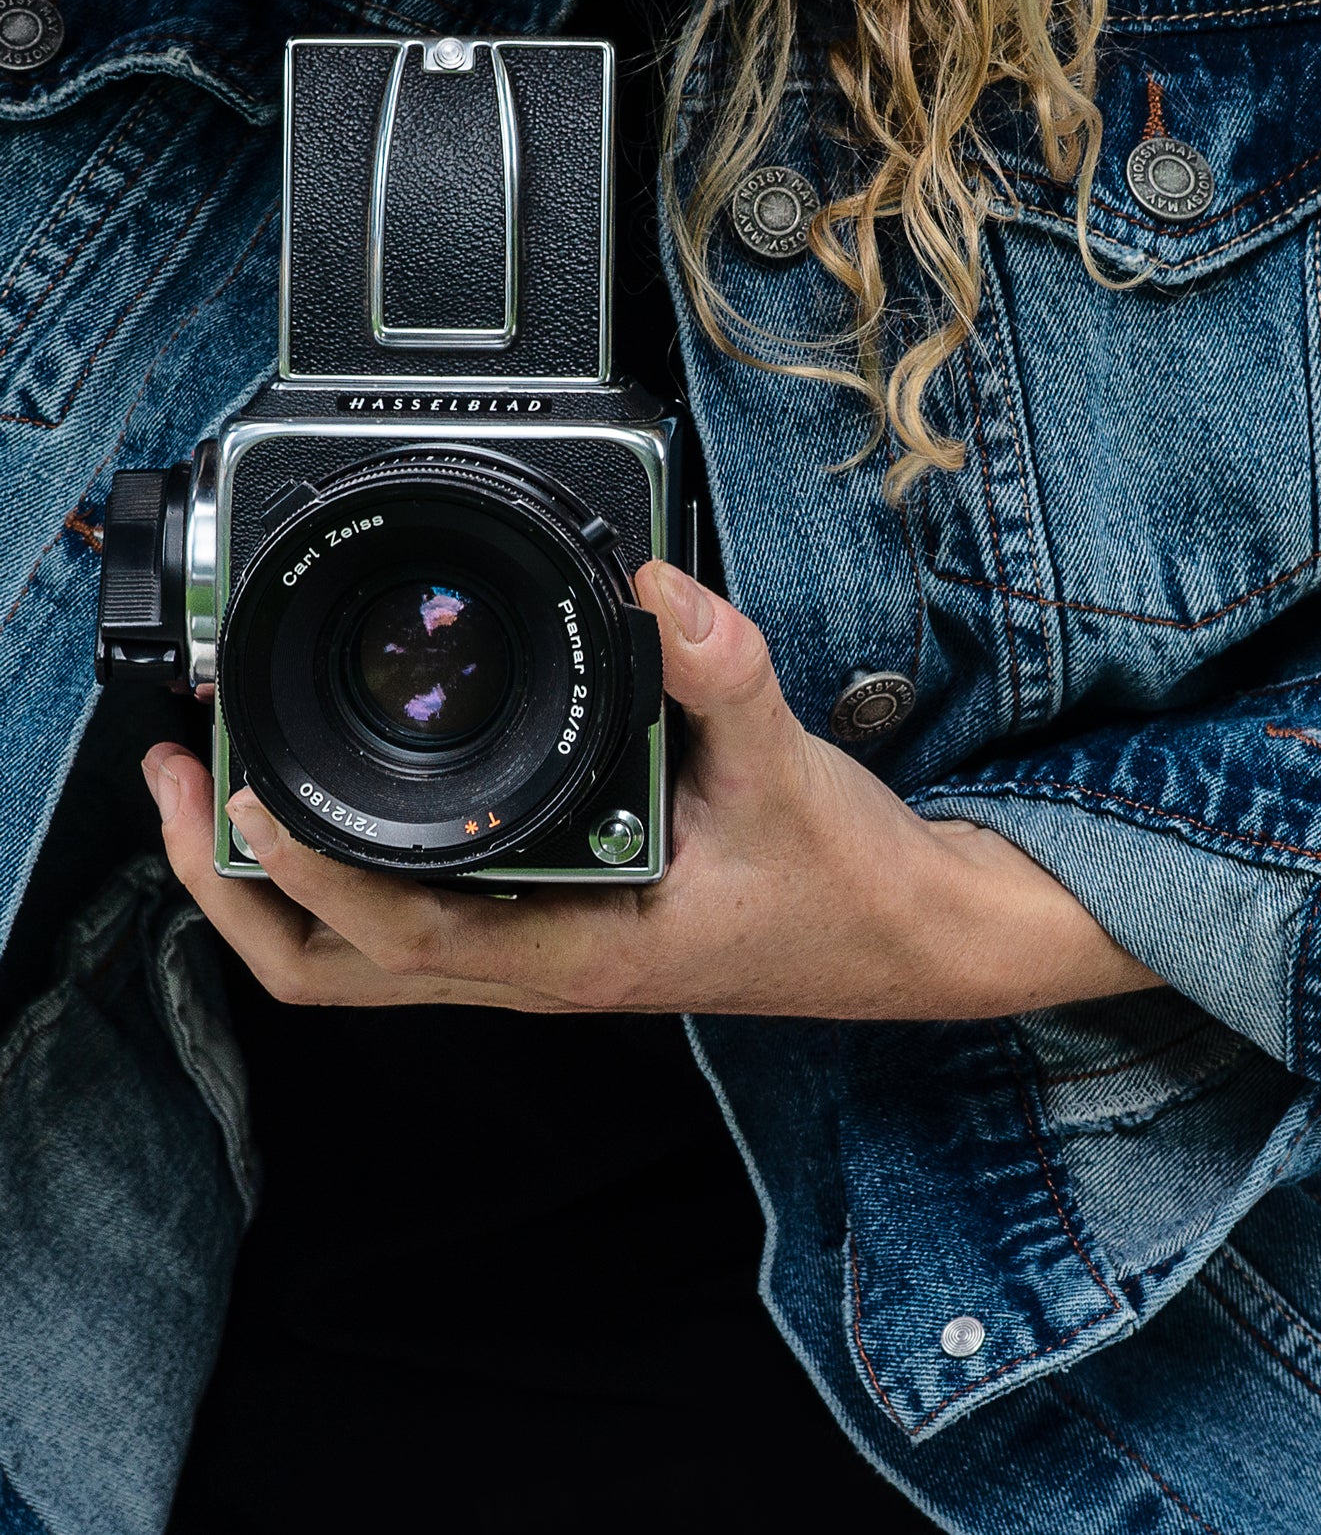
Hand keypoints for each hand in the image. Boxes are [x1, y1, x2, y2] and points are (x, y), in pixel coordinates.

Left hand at [143, 564, 1157, 1016]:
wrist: (907, 938)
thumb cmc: (845, 885)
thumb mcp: (790, 768)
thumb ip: (726, 673)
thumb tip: (659, 584)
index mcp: (580, 949)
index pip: (402, 935)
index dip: (308, 871)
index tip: (244, 787)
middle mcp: (539, 968)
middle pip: (336, 974)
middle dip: (233, 891)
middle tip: (173, 782)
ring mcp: (539, 956)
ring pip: (362, 961)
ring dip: (275, 890)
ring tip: (218, 791)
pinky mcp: (556, 928)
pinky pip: (416, 925)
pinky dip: (346, 879)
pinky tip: (342, 807)